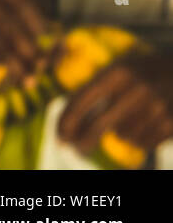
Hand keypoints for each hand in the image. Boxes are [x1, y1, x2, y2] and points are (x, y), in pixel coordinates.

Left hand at [57, 53, 172, 154]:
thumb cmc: (137, 73)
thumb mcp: (115, 72)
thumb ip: (91, 92)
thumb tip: (66, 126)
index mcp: (116, 72)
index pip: (82, 100)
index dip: (67, 122)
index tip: (60, 138)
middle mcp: (136, 88)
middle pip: (100, 124)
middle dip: (84, 140)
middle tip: (76, 150)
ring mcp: (156, 106)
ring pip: (123, 135)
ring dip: (120, 132)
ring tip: (131, 116)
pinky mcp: (172, 122)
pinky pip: (144, 143)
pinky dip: (139, 138)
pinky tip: (147, 123)